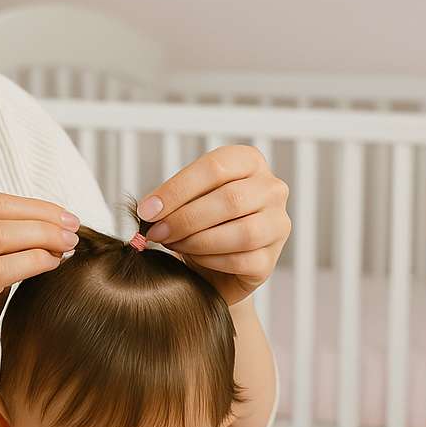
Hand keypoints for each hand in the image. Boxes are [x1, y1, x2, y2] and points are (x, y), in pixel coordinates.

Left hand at [136, 145, 290, 306]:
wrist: (212, 264)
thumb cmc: (199, 222)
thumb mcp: (186, 199)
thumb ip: (171, 199)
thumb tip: (149, 210)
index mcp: (249, 161)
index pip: (216, 167)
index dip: (178, 189)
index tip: (148, 210)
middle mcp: (272, 189)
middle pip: (231, 199)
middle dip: (185, 218)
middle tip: (156, 232)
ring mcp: (278, 224)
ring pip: (243, 232)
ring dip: (198, 241)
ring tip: (173, 244)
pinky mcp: (271, 259)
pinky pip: (243, 260)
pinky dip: (211, 260)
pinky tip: (194, 258)